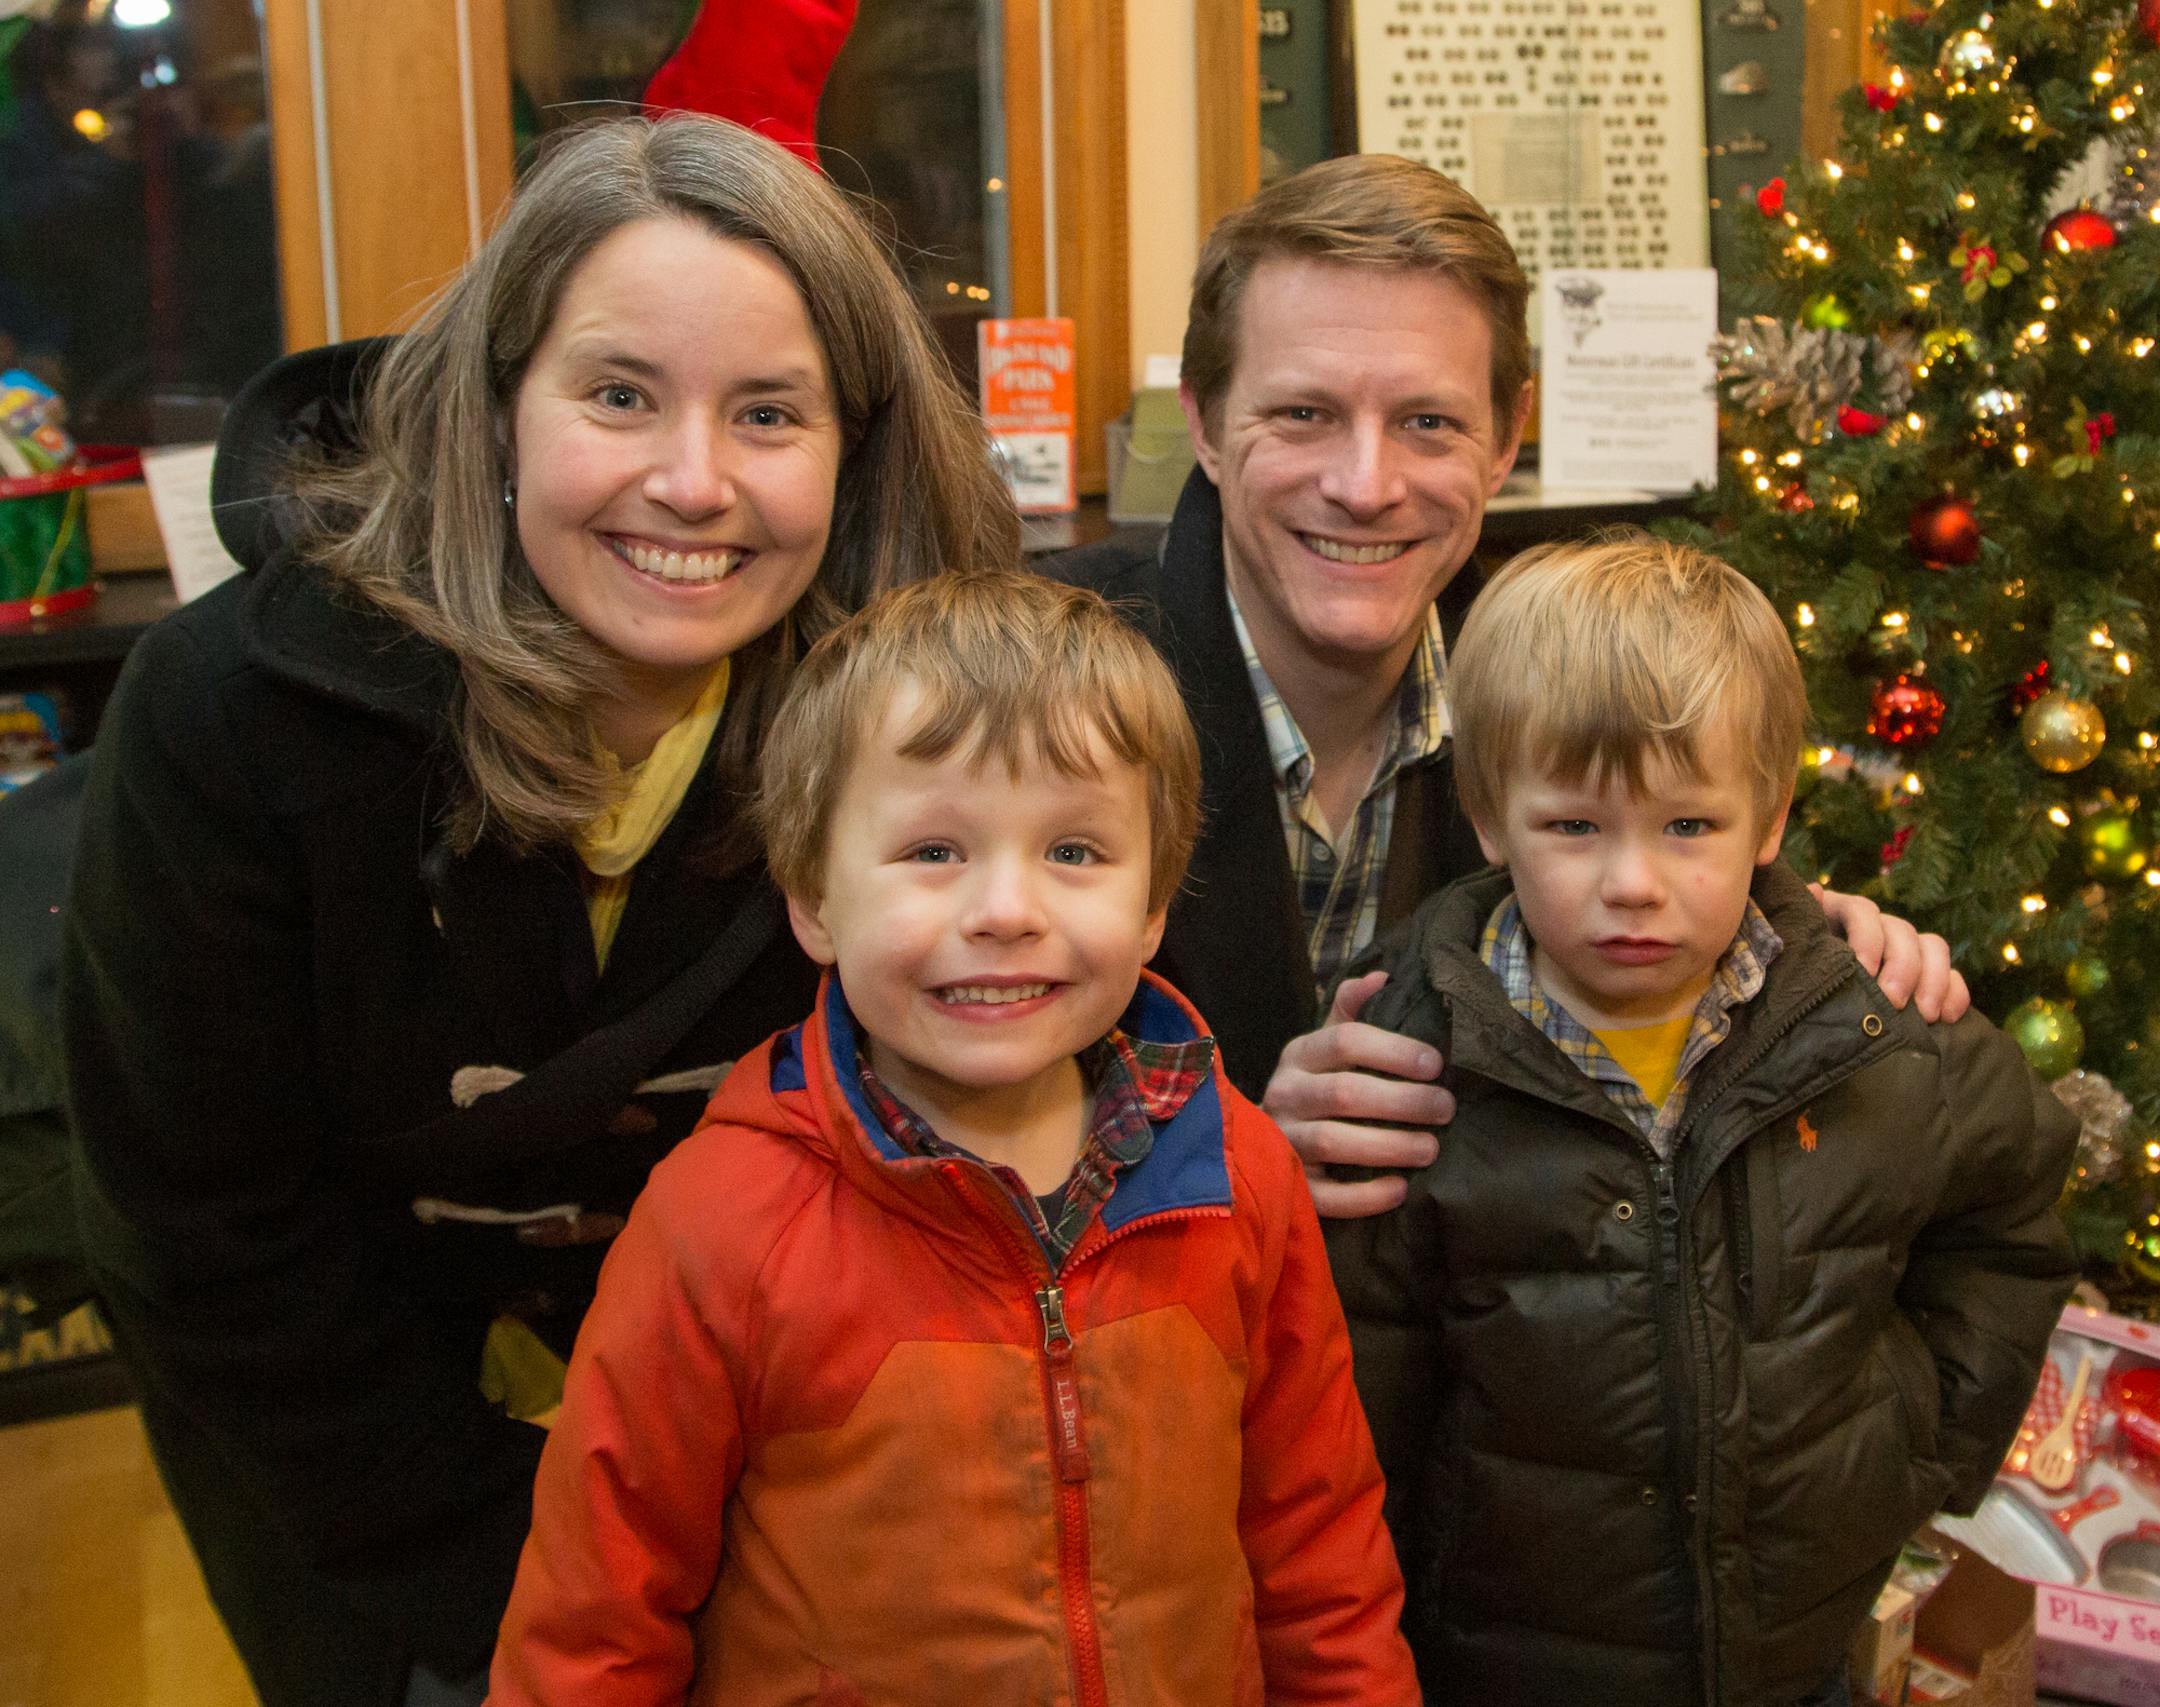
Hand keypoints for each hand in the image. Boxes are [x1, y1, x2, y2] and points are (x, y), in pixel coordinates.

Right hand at [1263, 970, 1454, 1219]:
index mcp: (1299, 1054)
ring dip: (1390, 1145)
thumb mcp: (1327, 1045)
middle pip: (1345, 1092)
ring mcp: (1283, 1140)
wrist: (1263, 1143)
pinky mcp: (1290, 1185)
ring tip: (1432, 1148)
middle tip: (1446, 1108)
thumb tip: (1383, 976)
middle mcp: (1285, 1093)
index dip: (1394, 1051)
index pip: (1344, 1040)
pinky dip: (1364, 1196)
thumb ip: (1352, 1011)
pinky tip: (1400, 1189)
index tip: (1436, 1064)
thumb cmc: (1316, 1087)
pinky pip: (1325, 1195)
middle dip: (1403, 1101)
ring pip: (1333, 1141)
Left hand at [1810, 884, 1969, 1022]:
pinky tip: (1948, 1018)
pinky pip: (1952, 976)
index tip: (1864, 970)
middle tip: (1894, 1001)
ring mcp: (1906, 948)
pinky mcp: (1927, 975)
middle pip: (1902, 931)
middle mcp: (1878, 926)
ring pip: (1932, 948)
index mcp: (1840, 913)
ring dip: (1934, 980)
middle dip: (1902, 966)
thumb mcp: (1794, 948)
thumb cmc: (1796, 973)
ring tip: (1924, 1015)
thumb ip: (1801, 925)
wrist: (1808, 1006)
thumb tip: (1814, 890)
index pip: (1862, 911)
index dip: (1867, 938)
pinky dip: (1955, 994)